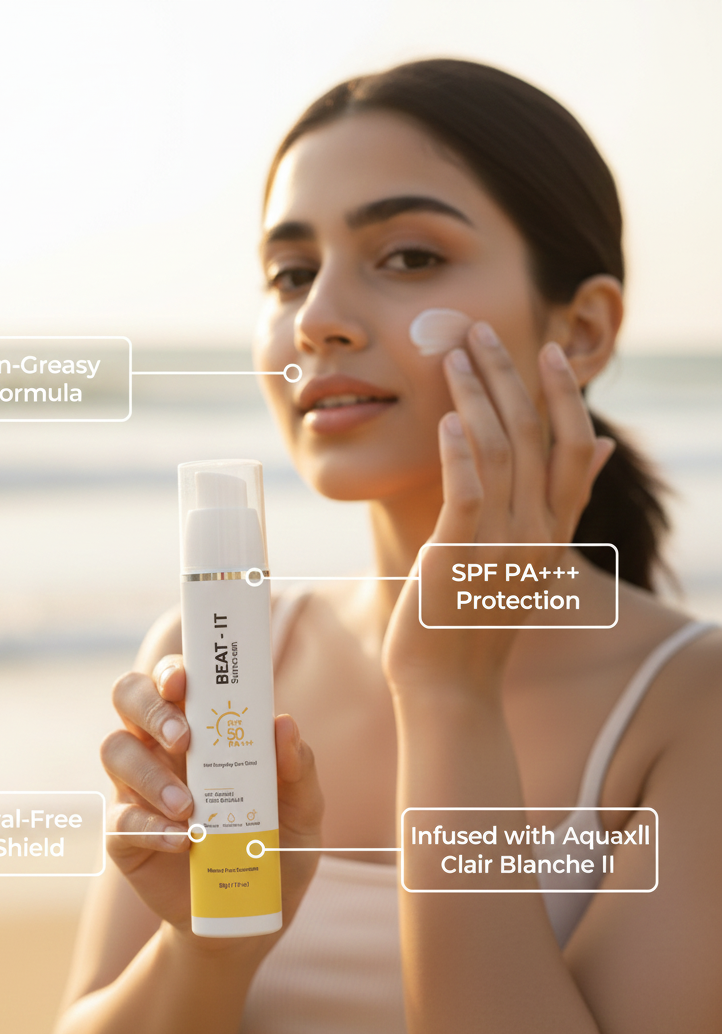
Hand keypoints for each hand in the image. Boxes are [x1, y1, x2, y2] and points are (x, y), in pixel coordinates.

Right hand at [101, 656, 323, 945]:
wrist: (248, 916)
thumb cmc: (277, 846)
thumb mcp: (304, 810)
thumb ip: (298, 768)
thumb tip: (284, 724)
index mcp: (203, 725)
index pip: (174, 678)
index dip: (171, 670)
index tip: (184, 682)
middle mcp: (162, 746)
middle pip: (129, 698)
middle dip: (151, 709)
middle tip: (185, 740)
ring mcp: (137, 788)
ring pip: (116, 751)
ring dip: (150, 774)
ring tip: (190, 807)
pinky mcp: (124, 836)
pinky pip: (119, 819)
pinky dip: (149, 826)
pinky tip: (183, 843)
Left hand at [382, 323, 613, 694]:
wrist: (450, 686)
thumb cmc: (478, 618)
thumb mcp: (529, 557)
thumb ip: (560, 501)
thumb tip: (604, 447)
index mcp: (554, 530)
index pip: (577, 449)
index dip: (566, 396)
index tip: (547, 350)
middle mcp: (536, 533)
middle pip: (537, 438)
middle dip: (510, 377)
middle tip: (481, 331)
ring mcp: (500, 546)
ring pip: (500, 453)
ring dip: (477, 398)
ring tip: (454, 356)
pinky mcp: (458, 558)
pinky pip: (467, 494)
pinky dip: (458, 452)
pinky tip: (446, 418)